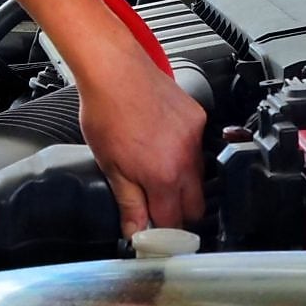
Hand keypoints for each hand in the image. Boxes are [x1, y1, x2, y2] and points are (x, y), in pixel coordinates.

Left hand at [78, 50, 205, 238]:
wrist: (115, 70)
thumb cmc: (106, 111)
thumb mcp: (109, 165)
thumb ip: (128, 202)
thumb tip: (136, 231)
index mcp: (164, 176)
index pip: (174, 221)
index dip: (165, 232)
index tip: (156, 234)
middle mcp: (186, 159)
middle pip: (195, 204)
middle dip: (178, 212)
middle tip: (157, 208)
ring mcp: (196, 137)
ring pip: (199, 176)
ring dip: (182, 183)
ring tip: (156, 173)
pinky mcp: (199, 119)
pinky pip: (199, 147)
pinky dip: (185, 154)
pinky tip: (164, 146)